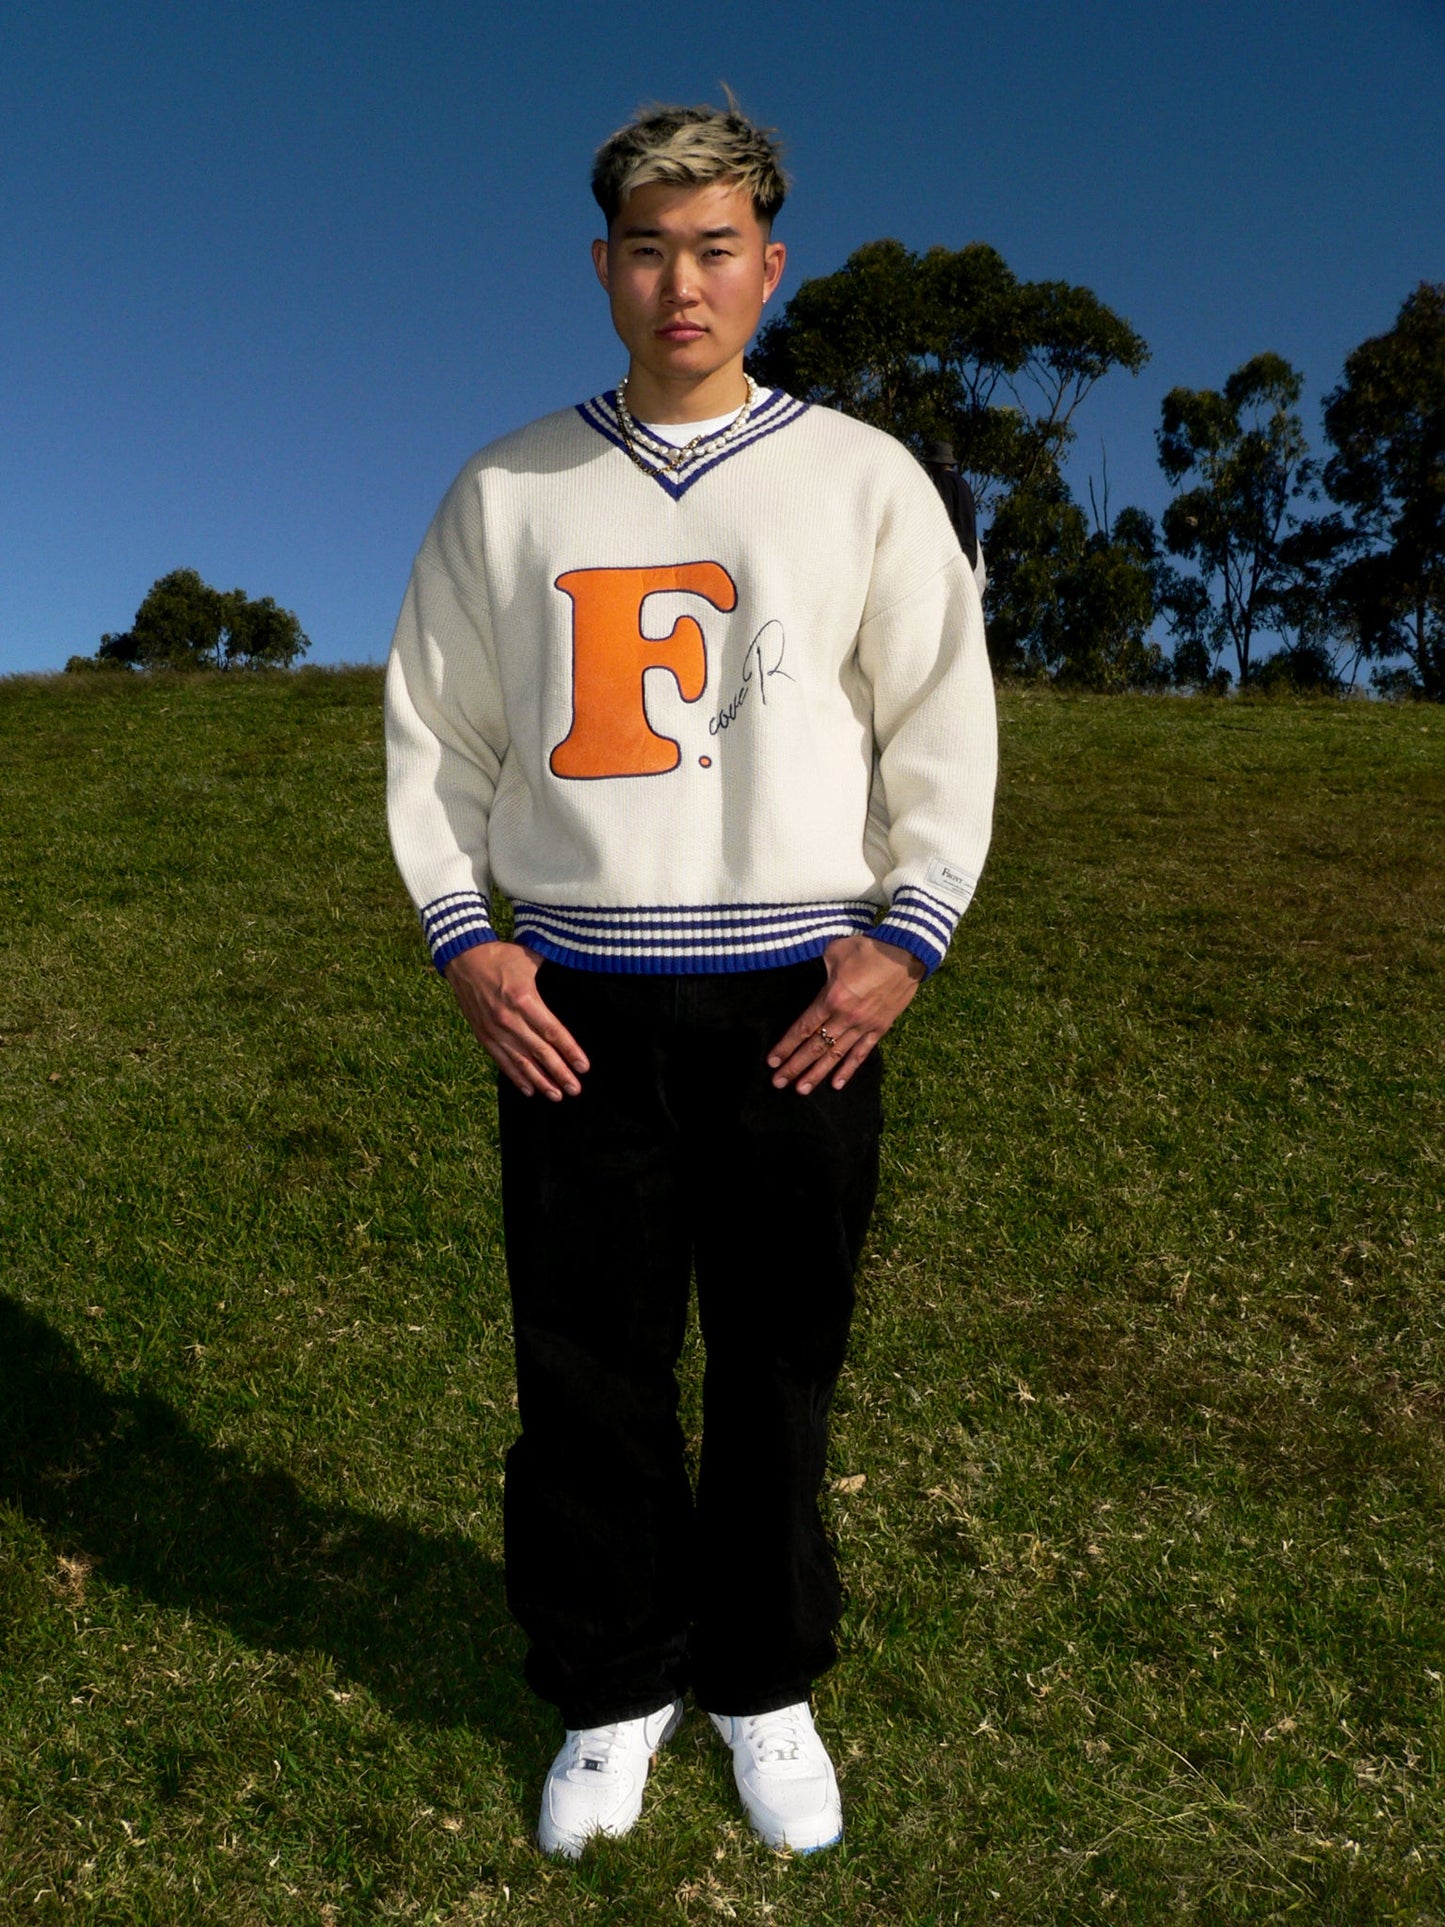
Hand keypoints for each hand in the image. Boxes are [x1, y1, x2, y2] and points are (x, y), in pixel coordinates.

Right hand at [444, 942, 588, 1099]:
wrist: (463, 958)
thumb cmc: (502, 956)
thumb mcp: (529, 958)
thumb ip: (553, 968)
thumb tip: (579, 969)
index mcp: (524, 999)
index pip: (553, 1031)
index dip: (570, 1051)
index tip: (584, 1067)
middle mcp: (509, 1019)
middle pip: (540, 1052)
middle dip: (559, 1073)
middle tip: (575, 1089)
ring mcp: (494, 1029)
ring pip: (521, 1062)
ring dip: (540, 1081)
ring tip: (556, 1096)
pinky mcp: (483, 1034)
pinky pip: (502, 1060)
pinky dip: (516, 1077)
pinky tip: (530, 1090)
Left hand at [768, 934, 924, 1094]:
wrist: (906, 953)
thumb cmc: (868, 949)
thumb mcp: (835, 951)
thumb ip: (818, 966)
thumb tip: (806, 969)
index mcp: (832, 998)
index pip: (804, 1028)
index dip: (786, 1046)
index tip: (772, 1061)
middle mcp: (846, 1017)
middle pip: (815, 1047)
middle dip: (795, 1066)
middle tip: (778, 1083)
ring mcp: (864, 1025)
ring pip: (836, 1055)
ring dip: (817, 1074)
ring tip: (801, 1090)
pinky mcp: (880, 1028)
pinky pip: (861, 1053)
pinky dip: (848, 1069)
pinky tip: (836, 1084)